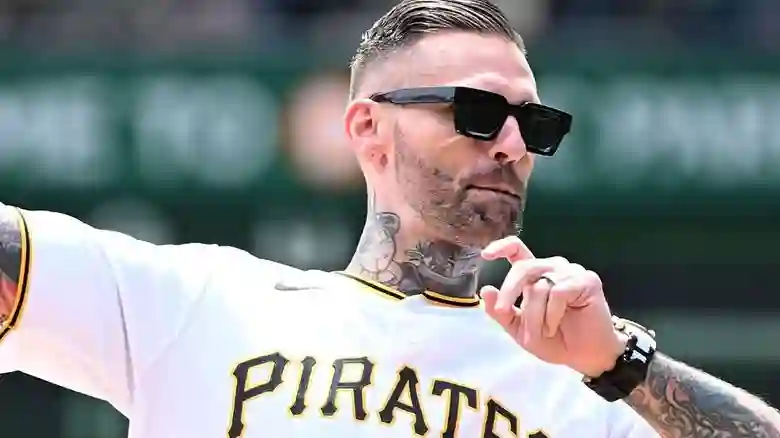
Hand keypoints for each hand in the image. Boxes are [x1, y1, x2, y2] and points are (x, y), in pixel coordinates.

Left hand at [480, 236, 625, 376]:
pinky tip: (555, 325)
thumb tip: (486, 290)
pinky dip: (552, 314)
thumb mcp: (520, 330)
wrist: (584, 356)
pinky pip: (558, 292)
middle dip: (509, 291)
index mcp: (535, 275)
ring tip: (543, 331)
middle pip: (523, 268)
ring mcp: (570, 272)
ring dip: (535, 315)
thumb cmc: (554, 340)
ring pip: (539, 285)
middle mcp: (552, 268)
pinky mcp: (587, 280)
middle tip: (503, 312)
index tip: (486, 255)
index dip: (501, 247)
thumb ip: (502, 312)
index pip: (517, 250)